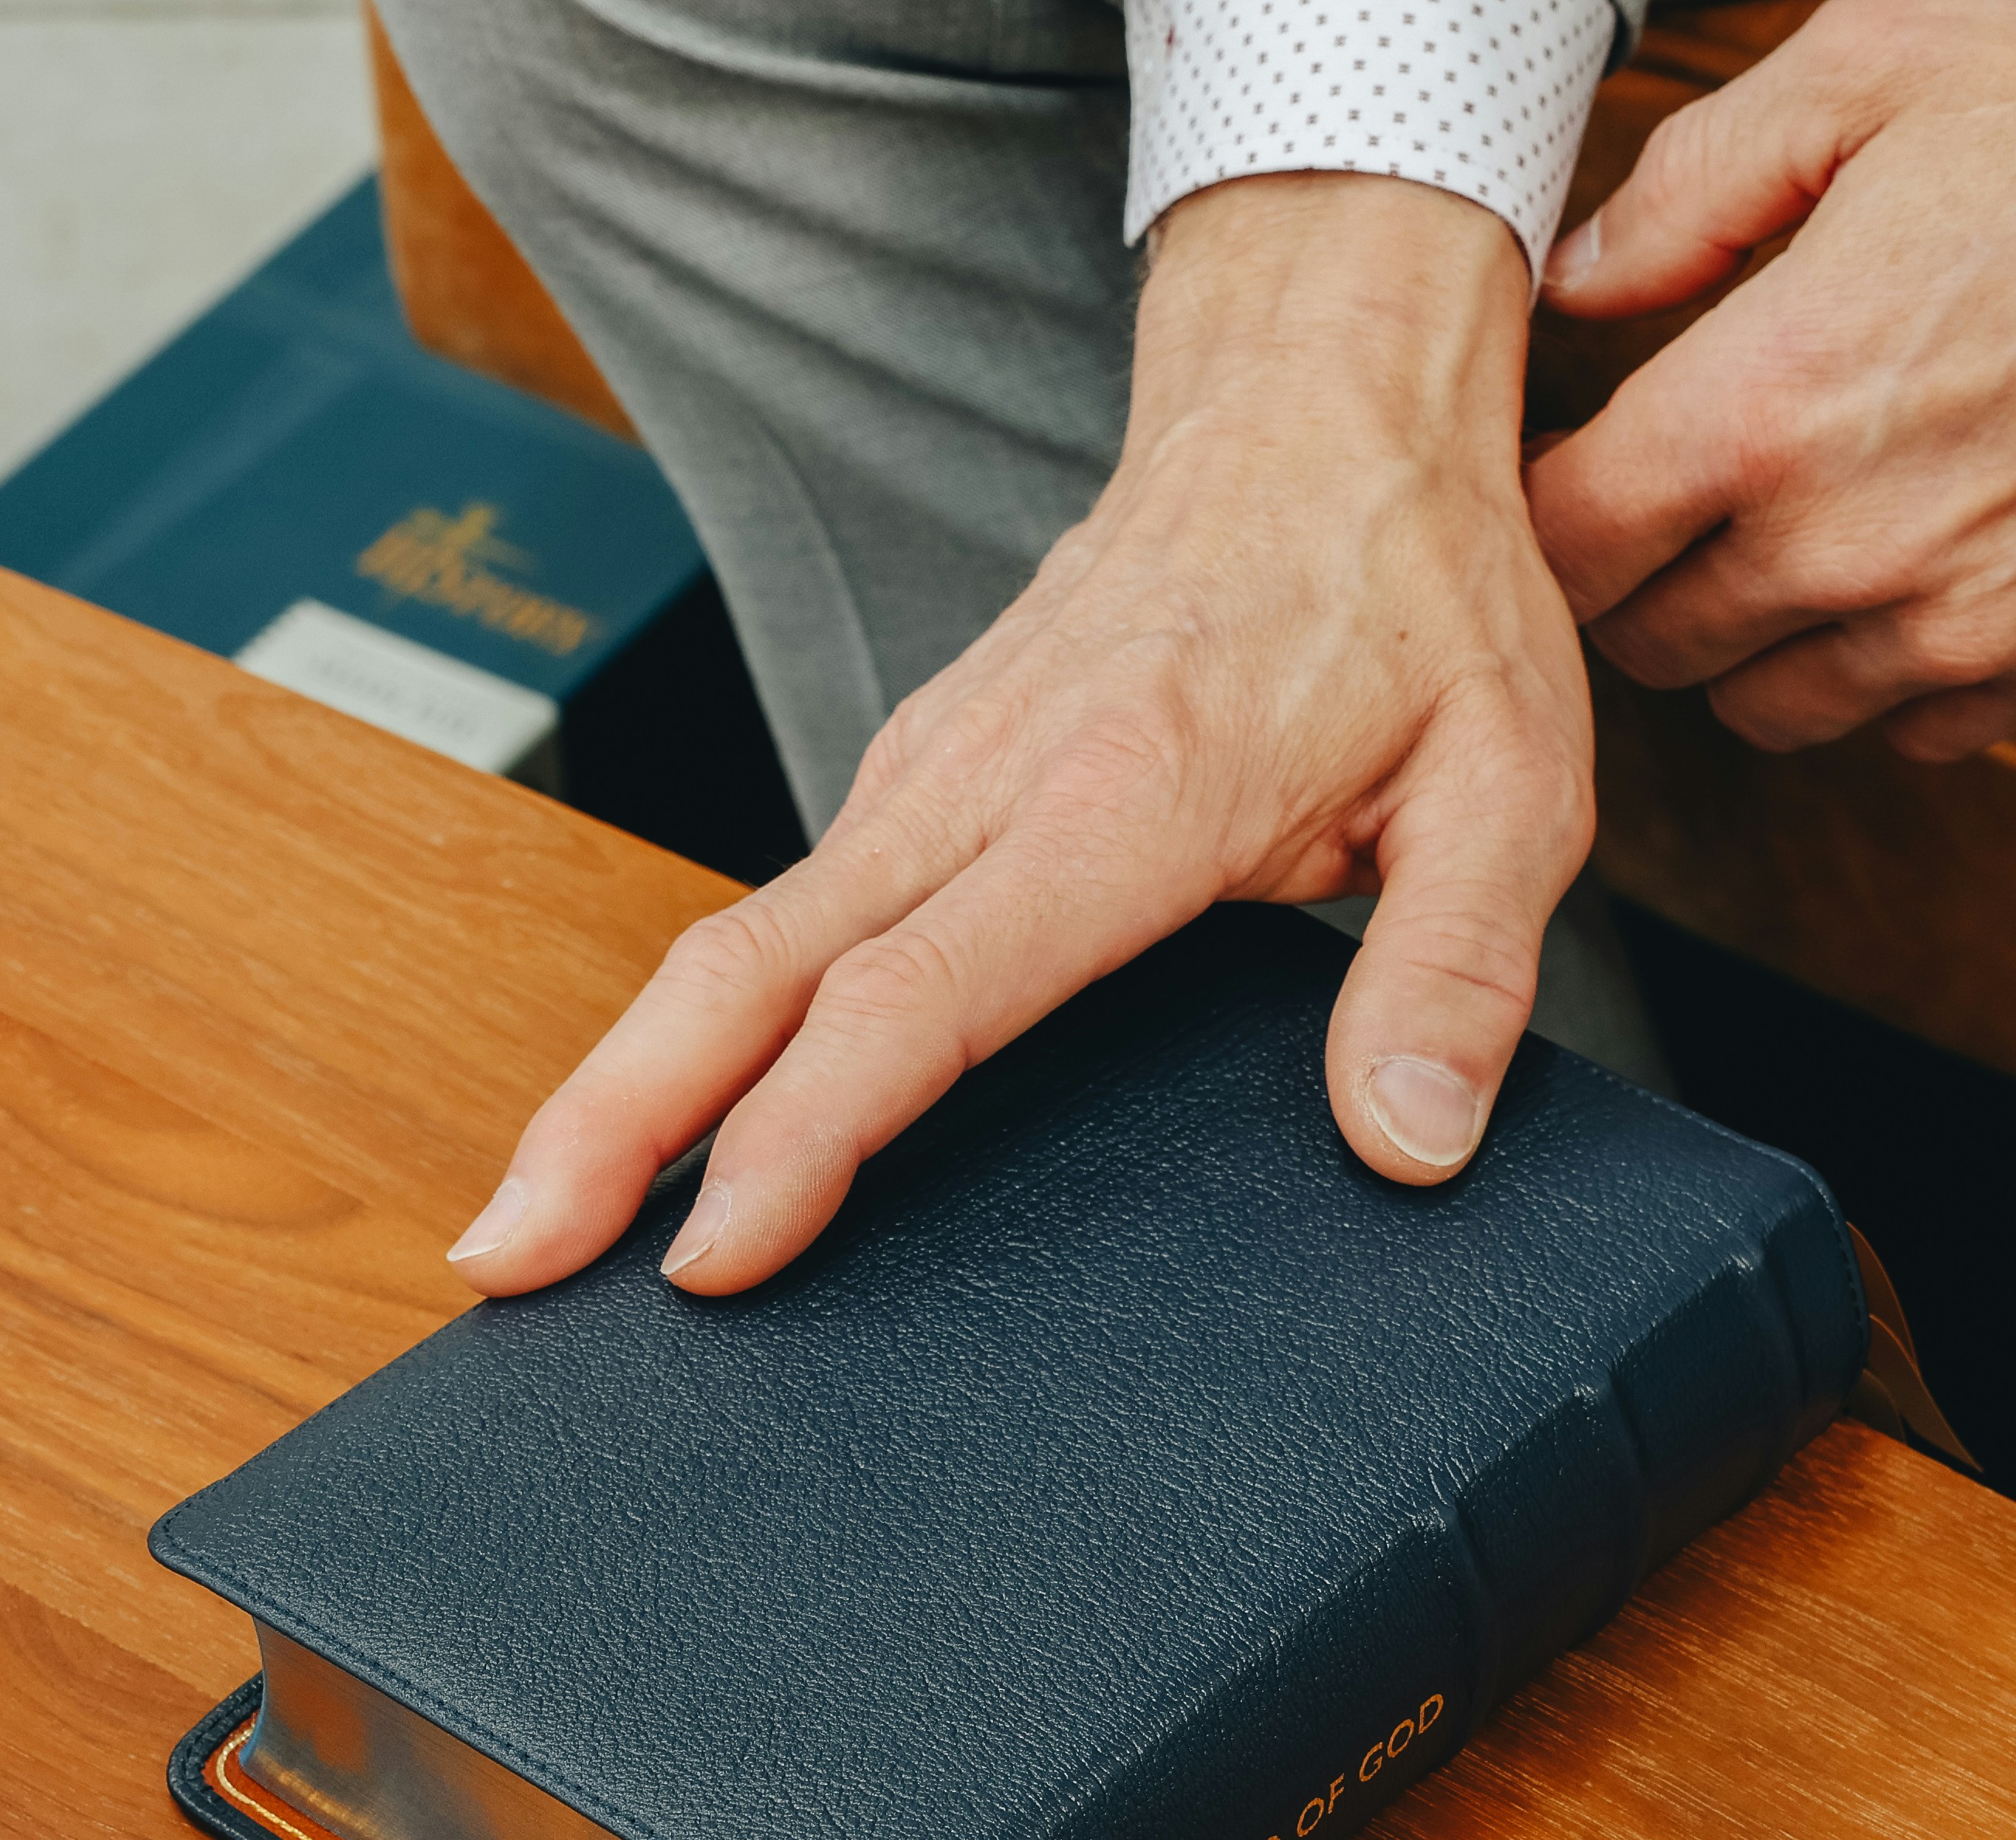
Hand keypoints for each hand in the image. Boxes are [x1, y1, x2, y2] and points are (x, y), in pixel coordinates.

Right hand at [445, 171, 1587, 1299]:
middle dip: (609, 1122)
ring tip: (527, 1233)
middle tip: (501, 1264)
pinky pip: (783, 916)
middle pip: (747, 968)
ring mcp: (932, 771)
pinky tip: (663, 1131)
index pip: (919, 989)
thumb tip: (1405, 1144)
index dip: (803, 1130)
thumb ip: (1460, 969)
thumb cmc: (1416, 592)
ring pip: (734, 942)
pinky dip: (699, 1030)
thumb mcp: (1514, 779)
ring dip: (619, 1084)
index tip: (713, 1250)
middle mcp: (985, 778)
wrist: (1325, 399)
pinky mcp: (920, 777)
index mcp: (1124, 795)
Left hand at [1526, 0, 2015, 762]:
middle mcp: (1850, 543)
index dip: (1546, 505)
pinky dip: (1890, 678)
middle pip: (1652, 647)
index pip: (1567, 542)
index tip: (1573, 463)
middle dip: (1639, 579)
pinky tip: (1911, 577)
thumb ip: (1690, 189)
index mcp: (1769, 404)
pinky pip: (1918, 729)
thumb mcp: (1867, 66)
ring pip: (1773, 710)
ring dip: (1756, 643)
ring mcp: (1966, 618)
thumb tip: (1581, 278)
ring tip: (1787, 543)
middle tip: (1675, 499)